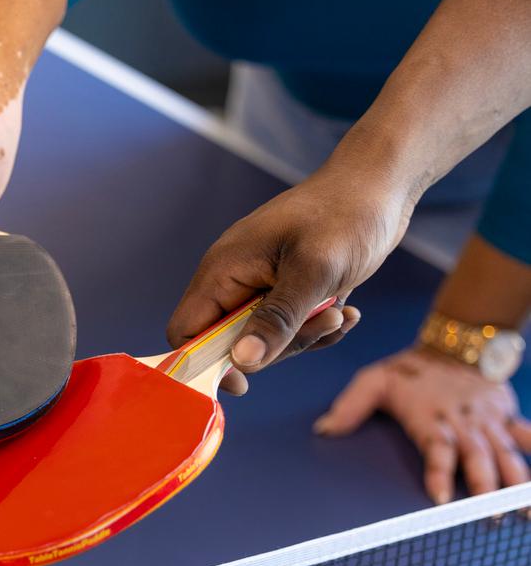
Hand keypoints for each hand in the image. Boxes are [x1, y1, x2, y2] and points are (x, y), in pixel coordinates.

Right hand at [168, 162, 407, 390]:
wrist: (379, 186)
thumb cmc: (345, 216)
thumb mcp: (314, 272)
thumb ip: (276, 319)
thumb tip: (242, 362)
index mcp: (223, 269)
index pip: (186, 331)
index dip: (205, 362)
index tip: (245, 380)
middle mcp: (233, 279)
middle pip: (230, 342)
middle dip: (278, 345)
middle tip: (322, 324)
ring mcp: (259, 283)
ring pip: (265, 338)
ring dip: (305, 337)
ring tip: (342, 312)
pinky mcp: (285, 287)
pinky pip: (289, 327)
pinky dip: (317, 327)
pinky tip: (346, 310)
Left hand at [314, 346, 530, 502]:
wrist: (454, 343)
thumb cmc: (408, 369)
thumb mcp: (374, 379)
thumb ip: (350, 406)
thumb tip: (324, 430)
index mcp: (430, 417)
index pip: (437, 449)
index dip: (439, 473)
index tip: (440, 500)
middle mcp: (463, 422)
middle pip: (477, 458)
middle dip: (485, 490)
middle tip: (489, 518)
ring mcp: (487, 421)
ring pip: (506, 455)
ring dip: (515, 485)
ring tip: (521, 513)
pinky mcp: (506, 418)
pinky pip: (526, 438)